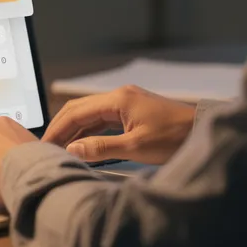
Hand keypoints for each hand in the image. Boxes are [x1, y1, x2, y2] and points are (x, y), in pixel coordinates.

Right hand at [43, 85, 196, 164]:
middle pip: (79, 109)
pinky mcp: (133, 112)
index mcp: (117, 99)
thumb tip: (71, 149)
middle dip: (61, 128)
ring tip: (60, 149)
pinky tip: (82, 145)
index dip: (57, 129)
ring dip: (74, 131)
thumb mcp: (135, 147)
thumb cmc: (174, 138)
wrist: (203, 131)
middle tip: (46, 148)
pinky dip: (90, 132)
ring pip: (91, 115)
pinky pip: (103, 120)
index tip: (43, 146)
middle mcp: (119, 96)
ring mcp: (127, 102)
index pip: (76, 112)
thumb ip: (101, 148)